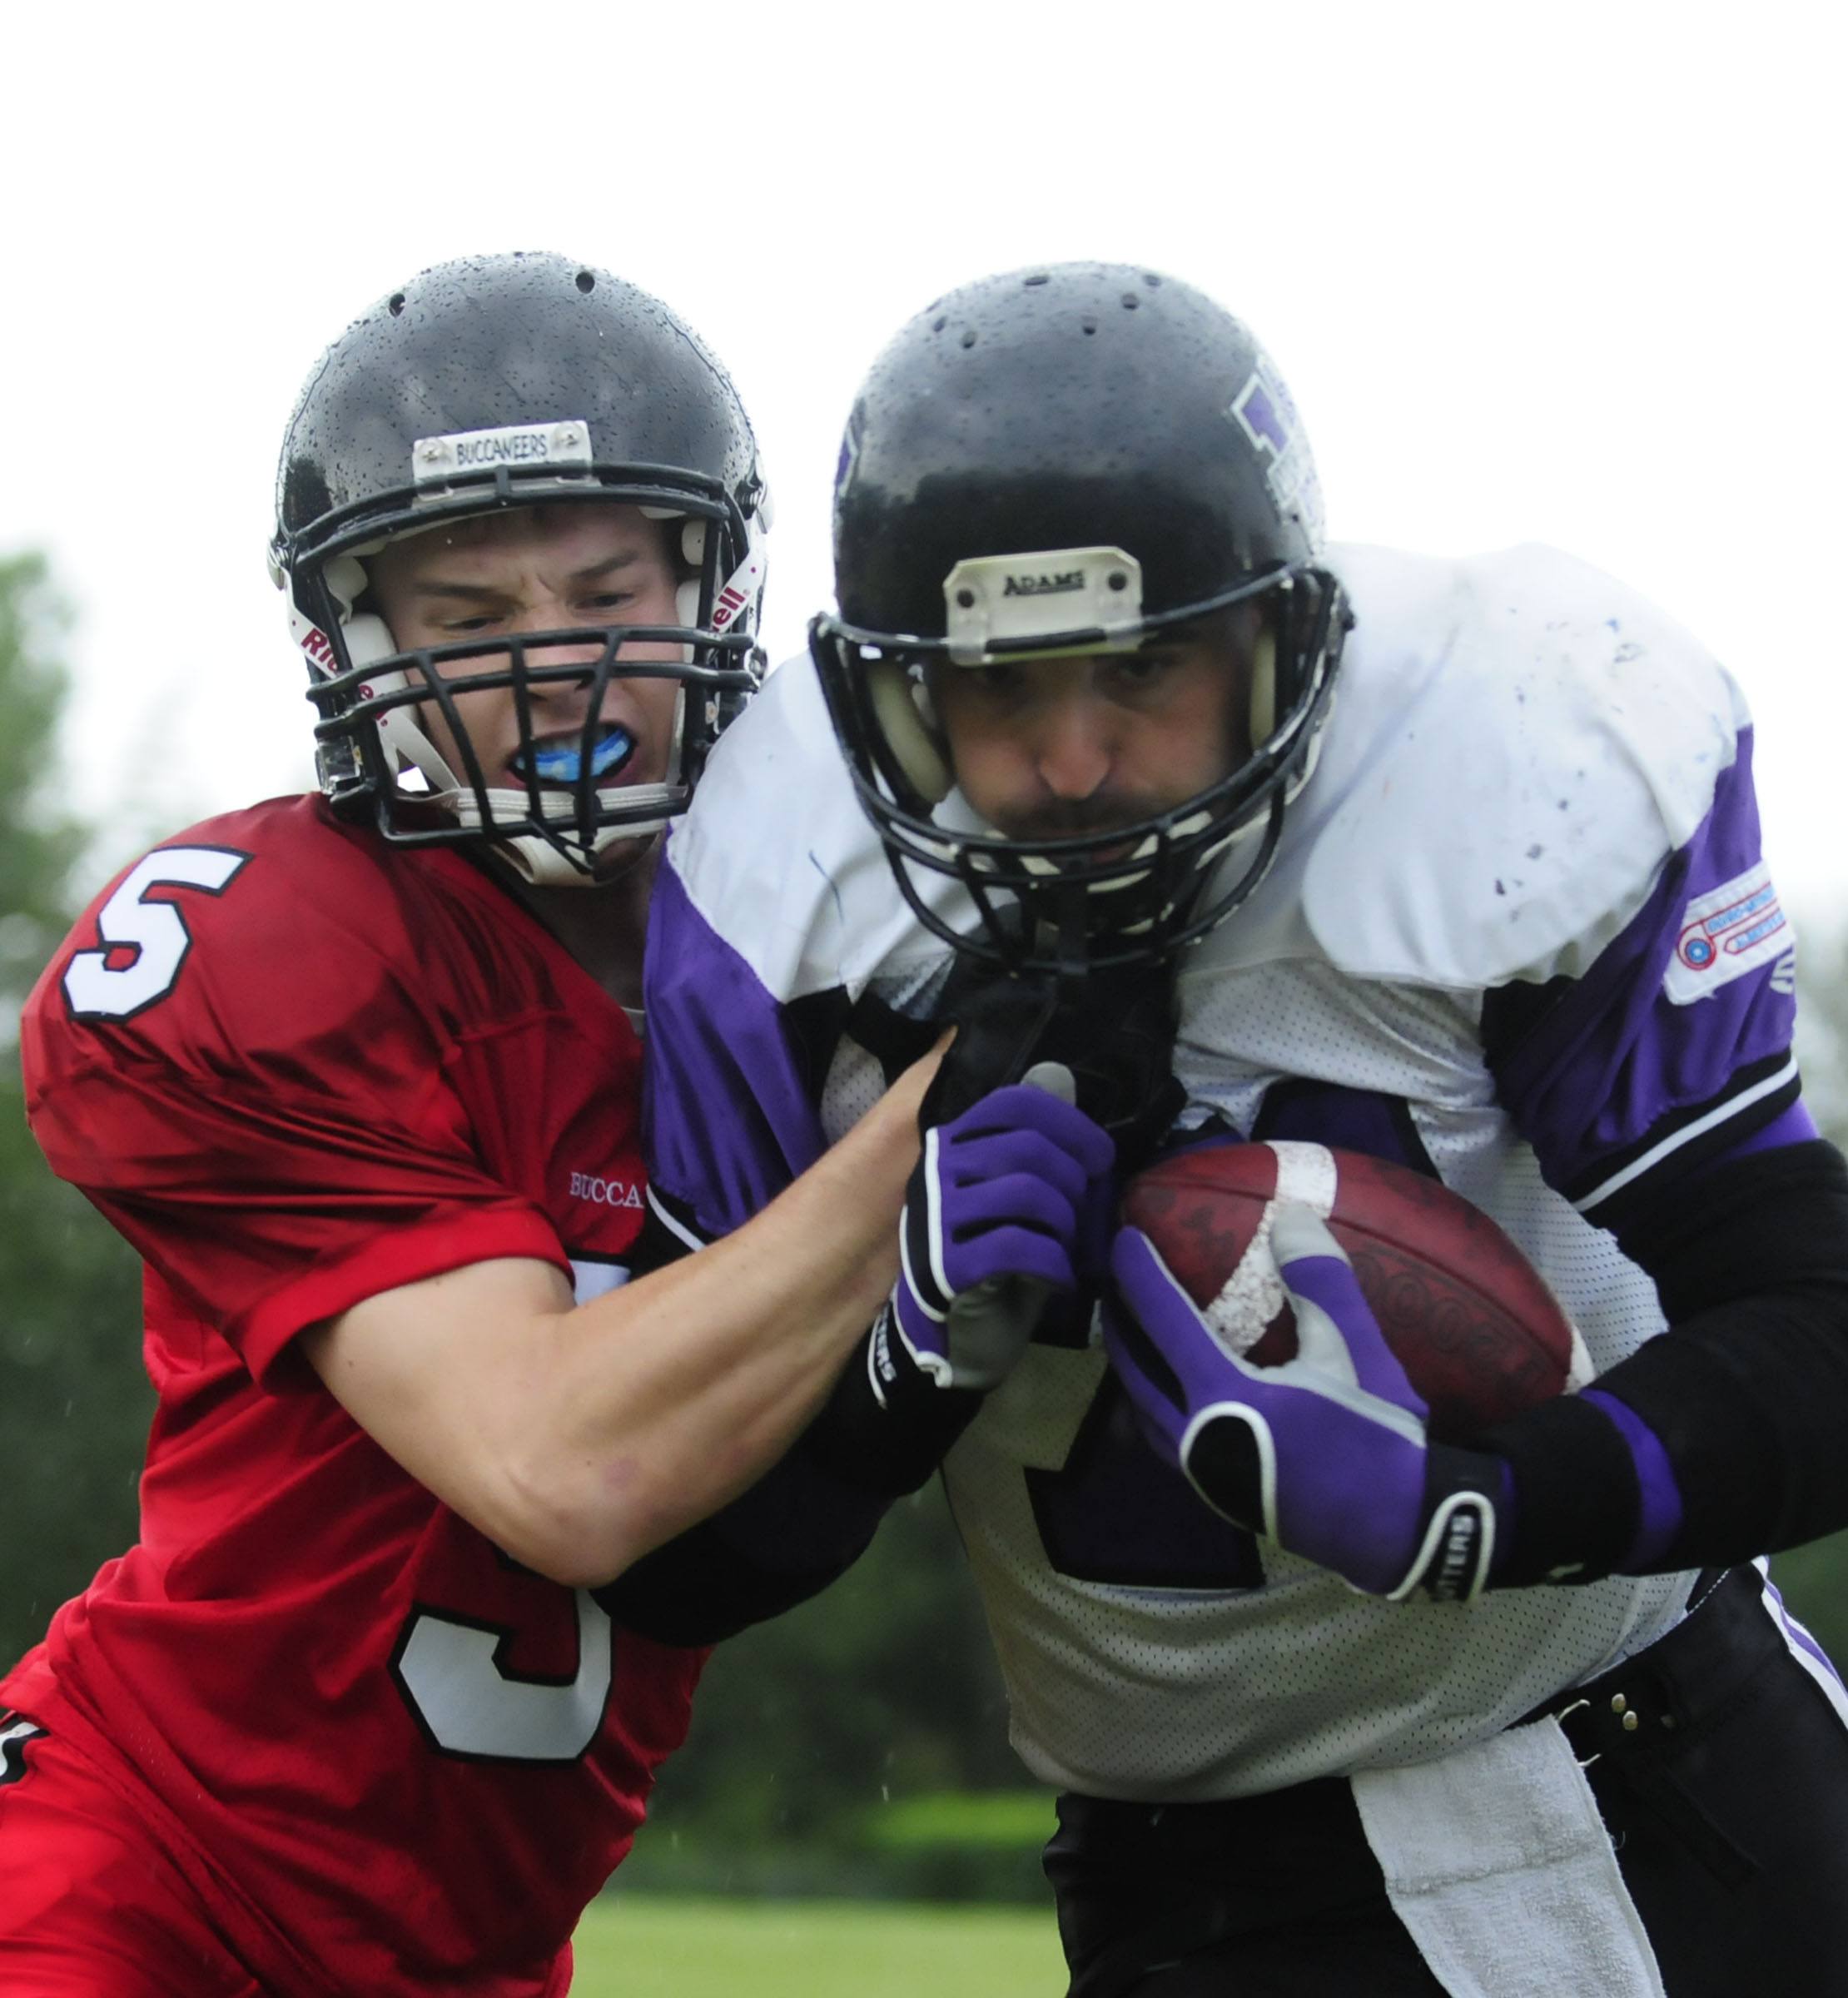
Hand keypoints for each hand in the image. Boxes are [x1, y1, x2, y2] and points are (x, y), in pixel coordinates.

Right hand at [890, 1077, 1114, 1391]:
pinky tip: (1060, 1277)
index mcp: (953, 1145)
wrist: (949, 1332)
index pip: (1011, 1104)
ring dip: (1064, 1220)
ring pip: (1025, 1191)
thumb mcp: (1006, 1198)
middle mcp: (936, 1171)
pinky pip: (1016, 1244)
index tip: (1100, 1156)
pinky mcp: (944, 1266)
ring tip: (1066, 1244)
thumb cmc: (989, 1259)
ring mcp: (935, 1218)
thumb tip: (1086, 1127)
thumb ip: (1031, 1161)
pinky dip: (1053, 1261)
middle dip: (1072, 1180)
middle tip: (1083, 1212)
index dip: (1068, 1123)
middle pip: (1026, 1147)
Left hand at [1105, 1204, 1505, 1600]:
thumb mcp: (1356, 1353)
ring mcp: (1204, 1474)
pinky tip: (1176, 1390)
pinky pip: (1165, 1438)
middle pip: (1136, 1371)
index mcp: (1223, 1398)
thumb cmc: (1378, 1440)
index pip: (1163, 1321)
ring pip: (1144, 1412)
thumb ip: (1321, 1282)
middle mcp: (1197, 1438)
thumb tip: (1290, 1215)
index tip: (1122, 1236)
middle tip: (1114, 1282)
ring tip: (1135, 1332)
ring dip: (1133, 1367)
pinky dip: (1154, 1402)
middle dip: (1121, 1323)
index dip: (1139, 1274)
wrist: (1402, 1531)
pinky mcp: (1219, 1494)